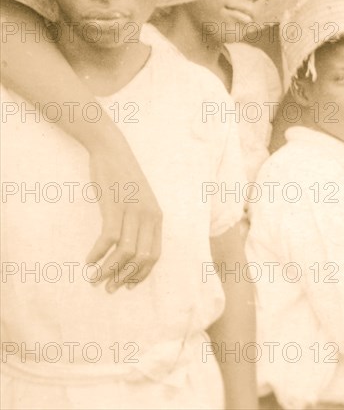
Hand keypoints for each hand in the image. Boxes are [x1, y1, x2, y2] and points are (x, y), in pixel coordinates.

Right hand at [86, 145, 161, 292]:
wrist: (112, 151)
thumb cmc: (123, 178)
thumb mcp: (139, 201)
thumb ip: (139, 223)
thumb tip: (131, 251)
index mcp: (157, 217)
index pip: (154, 255)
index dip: (141, 274)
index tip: (127, 285)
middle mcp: (149, 215)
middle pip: (141, 258)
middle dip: (125, 277)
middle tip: (109, 288)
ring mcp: (133, 210)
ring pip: (125, 252)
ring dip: (109, 270)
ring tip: (94, 279)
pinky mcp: (115, 205)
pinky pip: (109, 238)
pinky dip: (98, 253)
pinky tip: (89, 260)